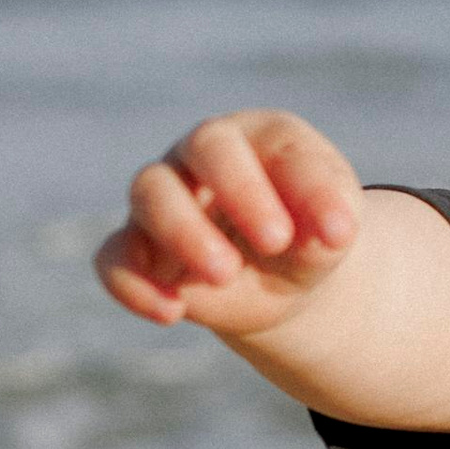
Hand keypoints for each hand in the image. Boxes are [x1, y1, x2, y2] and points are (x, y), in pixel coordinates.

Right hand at [95, 109, 364, 338]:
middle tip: (276, 243)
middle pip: (202, 147)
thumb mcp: (334, 229)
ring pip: (150, 191)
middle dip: (239, 192)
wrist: (281, 278)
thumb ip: (335, 222)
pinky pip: (113, 256)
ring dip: (185, 232)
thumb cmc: (311, 235)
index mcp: (260, 135)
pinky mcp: (136, 247)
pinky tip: (173, 313)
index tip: (335, 233)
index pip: (271, 141)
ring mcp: (163, 196)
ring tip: (225, 276)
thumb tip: (336, 231)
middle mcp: (203, 153)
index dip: (299, 184)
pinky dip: (134, 284)